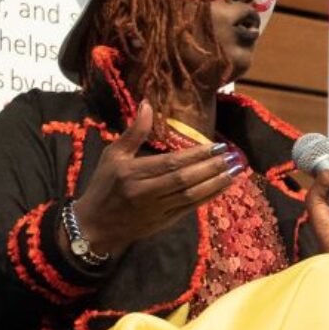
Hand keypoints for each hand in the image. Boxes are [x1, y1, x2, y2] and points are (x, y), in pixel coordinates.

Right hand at [69, 103, 244, 254]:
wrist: (94, 226)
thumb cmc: (104, 185)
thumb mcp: (113, 155)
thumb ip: (134, 132)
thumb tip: (148, 104)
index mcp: (132, 173)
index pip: (170, 163)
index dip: (195, 155)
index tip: (216, 146)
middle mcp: (146, 192)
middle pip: (184, 179)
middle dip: (210, 168)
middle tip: (231, 156)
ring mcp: (156, 209)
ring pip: (190, 196)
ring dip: (215, 184)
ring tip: (234, 171)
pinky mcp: (164, 222)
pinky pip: (190, 208)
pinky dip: (208, 197)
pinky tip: (222, 187)